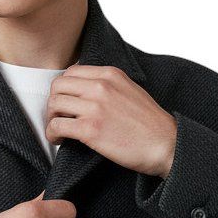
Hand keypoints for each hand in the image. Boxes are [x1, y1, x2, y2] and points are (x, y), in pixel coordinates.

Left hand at [45, 65, 177, 177]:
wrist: (166, 145)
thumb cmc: (151, 125)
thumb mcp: (131, 91)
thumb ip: (110, 86)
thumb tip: (88, 91)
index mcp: (110, 74)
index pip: (71, 72)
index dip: (64, 89)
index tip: (66, 102)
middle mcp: (100, 86)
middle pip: (58, 86)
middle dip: (54, 102)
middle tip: (59, 117)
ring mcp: (94, 107)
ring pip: (54, 104)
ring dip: (51, 119)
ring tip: (59, 130)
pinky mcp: (90, 129)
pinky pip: (57, 125)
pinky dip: (53, 133)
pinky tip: (59, 140)